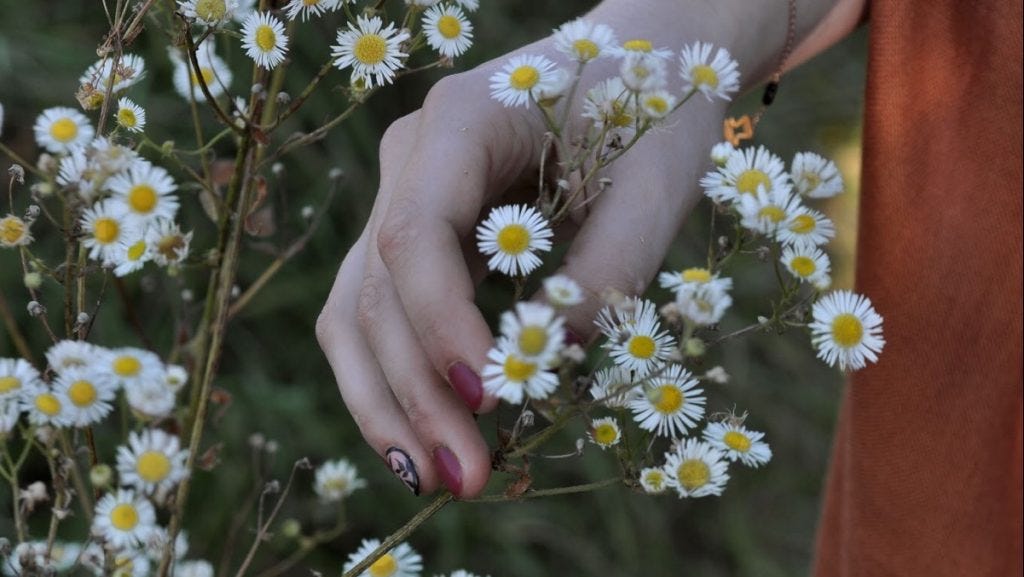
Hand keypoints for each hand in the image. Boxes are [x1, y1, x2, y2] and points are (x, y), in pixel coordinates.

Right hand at [316, 36, 729, 497]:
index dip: (439, 323)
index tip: (489, 397)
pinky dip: (400, 375)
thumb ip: (605, 269)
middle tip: (465, 477)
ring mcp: (404, 194)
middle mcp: (410, 159)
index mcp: (459, 123)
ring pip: (356, 310)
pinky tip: (428, 432)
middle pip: (375, 289)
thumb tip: (546, 362)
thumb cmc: (653, 108)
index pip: (414, 235)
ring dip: (389, 401)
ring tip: (434, 477)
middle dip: (415, 392)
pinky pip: (383, 311)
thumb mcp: (652, 185)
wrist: (642, 57)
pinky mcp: (419, 231)